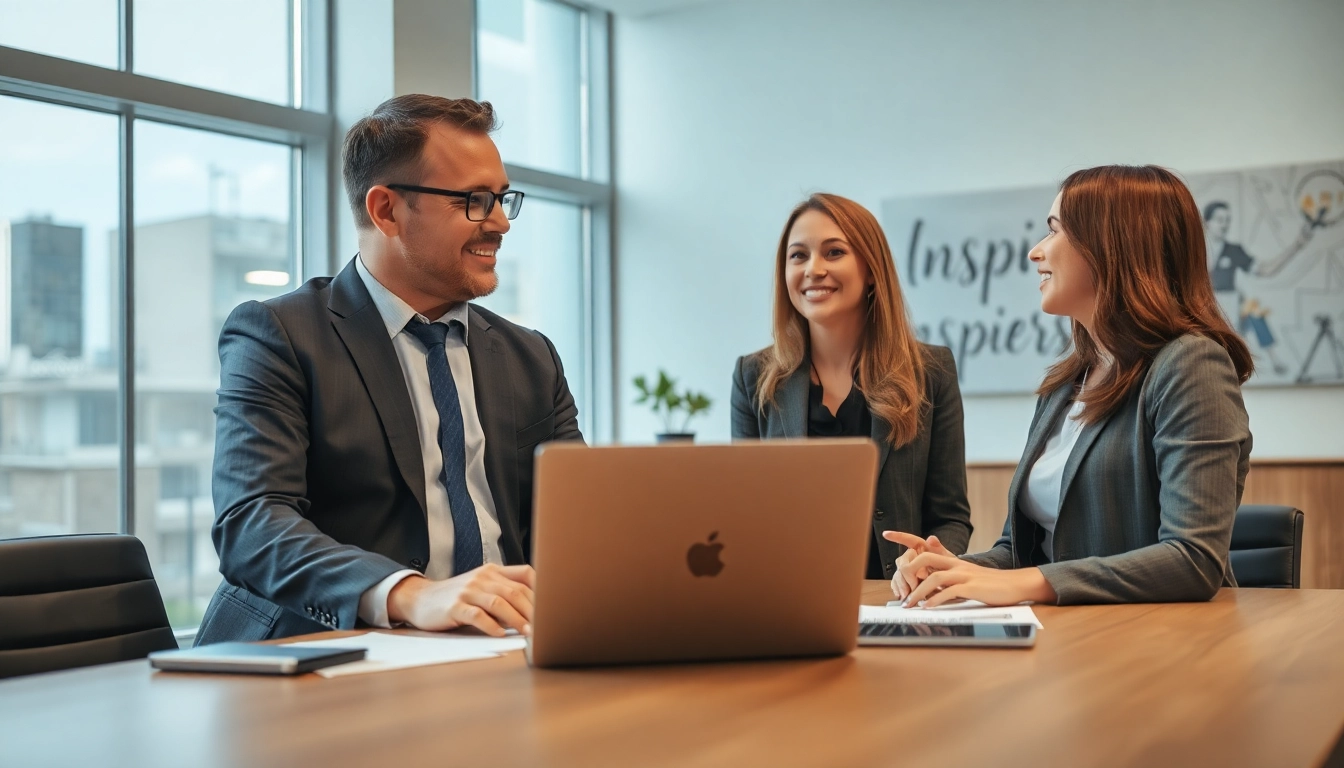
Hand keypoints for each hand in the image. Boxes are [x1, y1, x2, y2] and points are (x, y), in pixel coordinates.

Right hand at [387, 563, 535, 635]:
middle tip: (544, 626)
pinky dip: (491, 626)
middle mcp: (482, 578)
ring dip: (516, 619)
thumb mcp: (482, 587)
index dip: (540, 590)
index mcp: (493, 571)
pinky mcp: (454, 607)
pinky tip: (499, 634)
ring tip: (527, 632)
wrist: (420, 599)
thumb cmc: (457, 597)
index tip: (552, 607)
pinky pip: (477, 615)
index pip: (525, 574)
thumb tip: (533, 612)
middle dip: (532, 610)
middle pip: (515, 591)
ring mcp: (468, 592)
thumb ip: (504, 593)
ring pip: (498, 603)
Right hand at [882, 531, 952, 600]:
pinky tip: (901, 595)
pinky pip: (896, 583)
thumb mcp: (949, 560)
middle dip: (906, 574)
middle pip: (902, 562)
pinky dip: (898, 589)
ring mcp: (908, 570)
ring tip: (907, 594)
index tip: (886, 534)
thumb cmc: (951, 571)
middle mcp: (913, 558)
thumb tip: (931, 538)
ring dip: (901, 584)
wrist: (953, 586)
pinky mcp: (906, 581)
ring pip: (898, 574)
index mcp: (922, 549)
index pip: (908, 540)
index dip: (897, 536)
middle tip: (914, 585)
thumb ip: (940, 549)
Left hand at [900, 552, 1056, 607]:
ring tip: (909, 604)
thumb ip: (948, 576)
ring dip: (919, 592)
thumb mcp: (966, 576)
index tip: (887, 534)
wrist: (1015, 584)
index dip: (906, 541)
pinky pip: (950, 592)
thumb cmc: (989, 584)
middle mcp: (957, 564)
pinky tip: (928, 607)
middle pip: (926, 558)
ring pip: (935, 577)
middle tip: (900, 587)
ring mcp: (965, 574)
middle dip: (909, 570)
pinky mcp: (973, 587)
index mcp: (954, 560)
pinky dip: (937, 600)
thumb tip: (929, 583)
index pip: (927, 548)